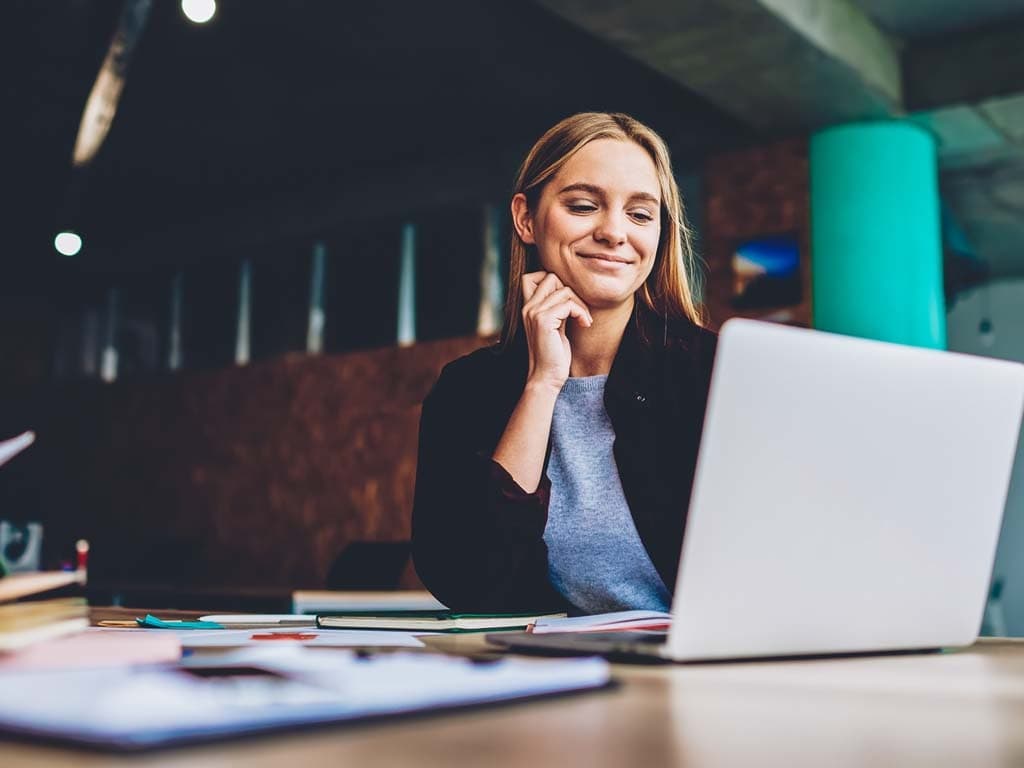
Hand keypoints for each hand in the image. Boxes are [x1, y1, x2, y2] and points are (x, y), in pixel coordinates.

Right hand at [520, 271, 592, 391]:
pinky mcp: (543, 321)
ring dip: (580, 304)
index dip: (554, 281)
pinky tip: (584, 324)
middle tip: (579, 310)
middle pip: (551, 277)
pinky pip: (569, 304)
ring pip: (564, 290)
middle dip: (571, 291)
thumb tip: (570, 290)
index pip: (533, 276)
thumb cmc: (554, 354)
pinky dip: (581, 312)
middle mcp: (528, 307)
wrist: (546, 377)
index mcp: (528, 307)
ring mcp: (534, 313)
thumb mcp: (555, 325)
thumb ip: (557, 307)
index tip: (567, 300)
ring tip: (584, 319)